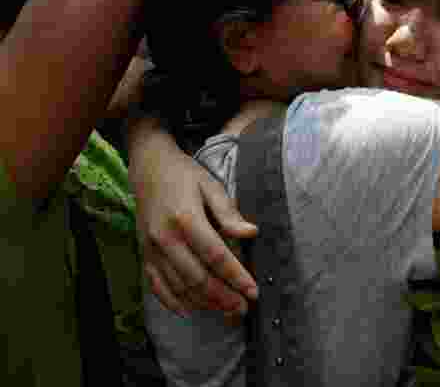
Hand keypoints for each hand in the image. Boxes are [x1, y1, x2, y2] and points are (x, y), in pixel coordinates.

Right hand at [128, 116, 258, 315]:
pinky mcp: (144, 255)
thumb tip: (251, 233)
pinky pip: (157, 286)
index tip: (253, 291)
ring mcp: (151, 249)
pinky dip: (173, 302)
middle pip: (196, 278)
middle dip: (222, 297)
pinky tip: (190, 311)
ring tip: (225, 310)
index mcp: (186, 218)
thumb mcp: (211, 186)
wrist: (149, 169)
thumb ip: (229, 212)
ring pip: (178, 286)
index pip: (215, 256)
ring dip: (203, 303)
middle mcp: (165, 238)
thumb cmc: (186, 176)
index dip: (236, 276)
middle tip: (243, 308)